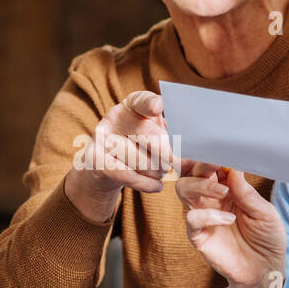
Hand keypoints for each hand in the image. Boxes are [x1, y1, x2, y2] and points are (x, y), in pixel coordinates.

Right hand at [66, 91, 173, 221]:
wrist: (105, 166)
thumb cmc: (139, 146)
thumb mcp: (154, 133)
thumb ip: (171, 134)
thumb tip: (194, 148)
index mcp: (132, 105)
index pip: (142, 101)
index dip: (150, 104)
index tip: (158, 107)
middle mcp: (115, 117)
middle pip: (152, 139)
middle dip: (170, 156)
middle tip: (174, 163)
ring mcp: (102, 137)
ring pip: (144, 162)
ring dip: (158, 172)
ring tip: (158, 171)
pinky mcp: (95, 159)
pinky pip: (128, 176)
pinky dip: (147, 184)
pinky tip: (157, 186)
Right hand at [176, 164, 285, 287]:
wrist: (265, 270)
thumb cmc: (267, 238)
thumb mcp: (265, 213)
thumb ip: (247, 192)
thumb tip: (233, 167)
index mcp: (228, 187)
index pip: (213, 165)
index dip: (214, 155)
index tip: (223, 149)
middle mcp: (211, 198)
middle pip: (192, 171)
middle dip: (201, 164)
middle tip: (216, 164)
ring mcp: (203, 216)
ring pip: (183, 189)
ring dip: (199, 184)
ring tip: (222, 191)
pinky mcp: (198, 235)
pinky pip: (192, 219)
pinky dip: (208, 215)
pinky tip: (228, 219)